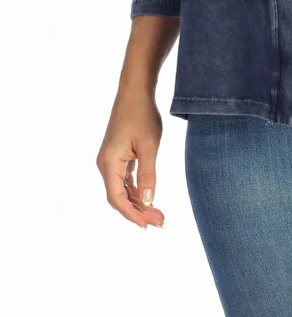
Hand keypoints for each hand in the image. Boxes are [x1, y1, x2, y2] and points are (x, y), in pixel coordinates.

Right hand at [96, 89, 165, 229]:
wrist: (135, 91)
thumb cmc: (142, 115)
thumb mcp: (149, 146)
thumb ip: (148, 175)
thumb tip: (149, 201)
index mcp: (109, 163)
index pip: (117, 199)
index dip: (132, 214)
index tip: (149, 225)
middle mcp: (105, 164)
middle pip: (119, 197)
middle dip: (138, 211)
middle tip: (160, 221)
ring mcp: (110, 160)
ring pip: (122, 189)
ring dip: (138, 202)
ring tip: (158, 214)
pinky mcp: (117, 155)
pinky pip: (124, 179)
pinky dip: (136, 189)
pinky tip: (149, 197)